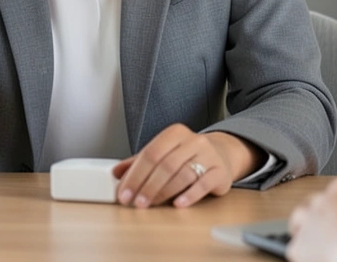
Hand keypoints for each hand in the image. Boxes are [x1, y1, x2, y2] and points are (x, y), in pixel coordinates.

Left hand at [112, 124, 256, 208]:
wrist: (220, 155)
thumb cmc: (186, 156)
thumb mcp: (163, 154)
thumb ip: (139, 162)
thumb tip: (115, 173)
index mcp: (175, 133)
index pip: (150, 153)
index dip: (135, 175)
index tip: (124, 193)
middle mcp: (194, 141)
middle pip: (166, 165)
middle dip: (148, 186)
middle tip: (136, 202)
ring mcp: (209, 155)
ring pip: (183, 174)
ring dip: (164, 192)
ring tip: (151, 204)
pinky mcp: (220, 171)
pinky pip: (203, 184)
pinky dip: (189, 195)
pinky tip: (178, 204)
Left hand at [286, 178, 336, 261]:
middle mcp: (325, 199)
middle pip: (318, 202)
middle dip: (325, 216)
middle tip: (336, 231)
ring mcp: (309, 221)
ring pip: (300, 218)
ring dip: (308, 228)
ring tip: (320, 242)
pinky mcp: (299, 245)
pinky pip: (297, 246)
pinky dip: (305, 253)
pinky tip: (317, 258)